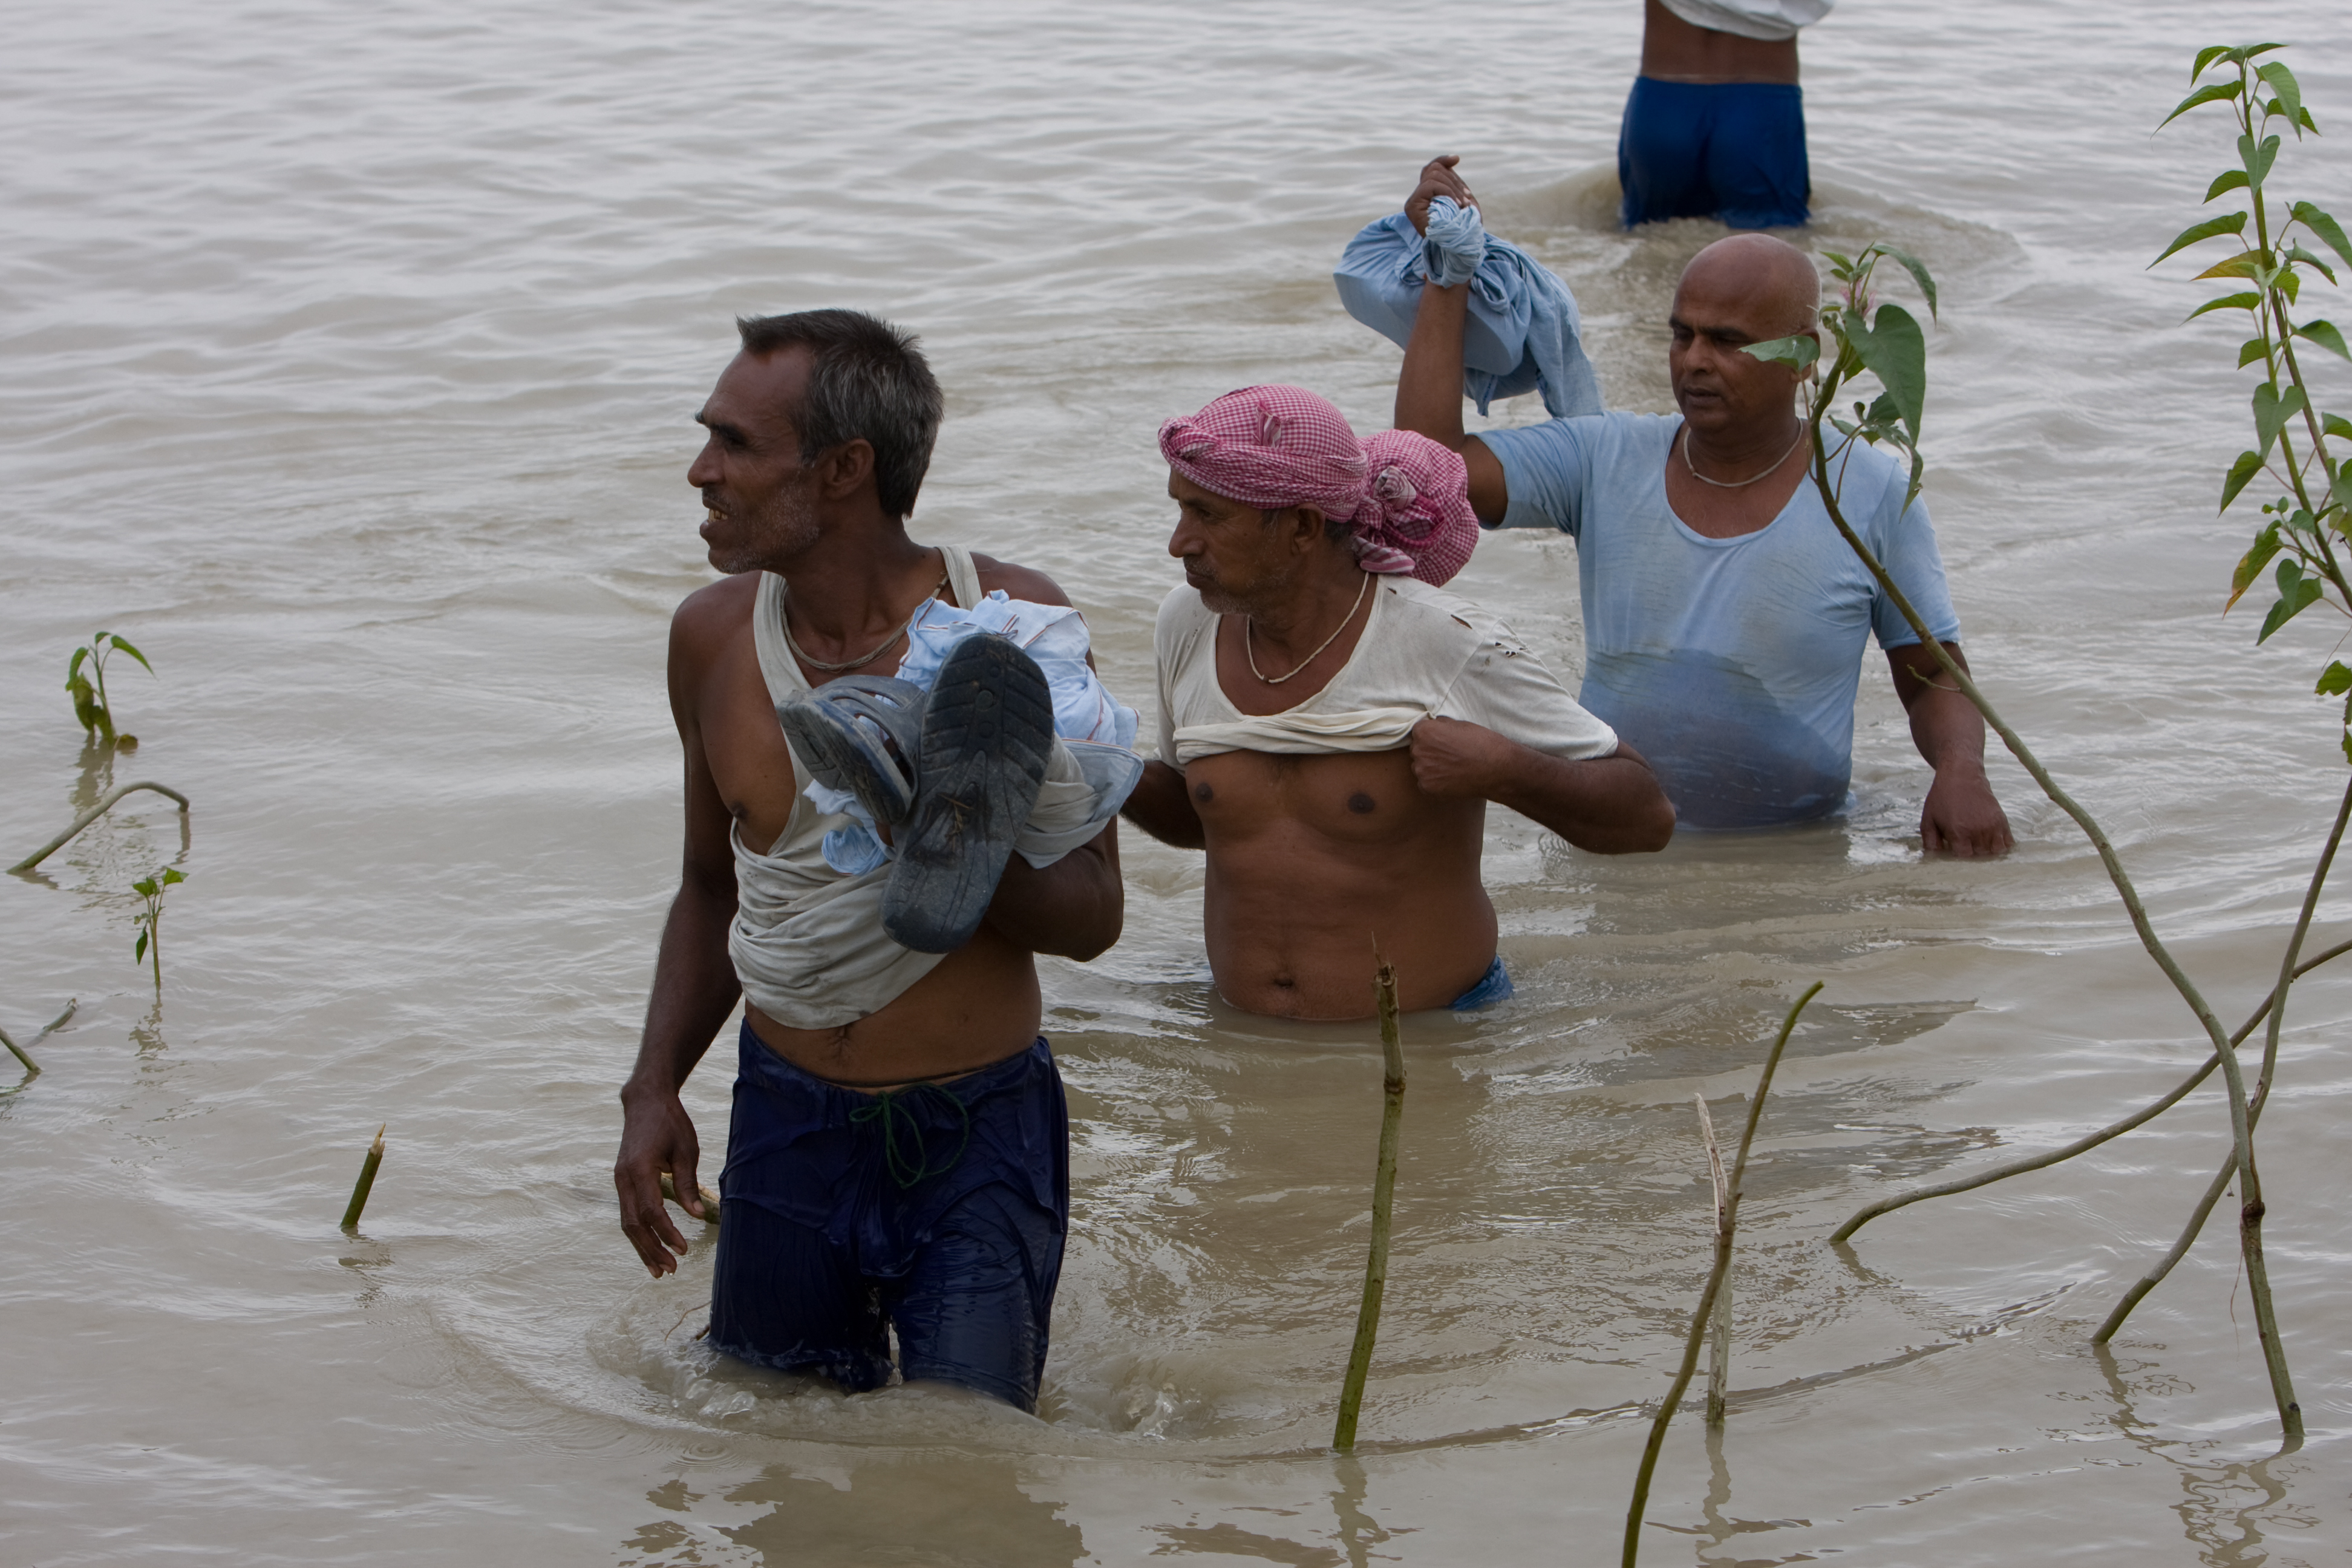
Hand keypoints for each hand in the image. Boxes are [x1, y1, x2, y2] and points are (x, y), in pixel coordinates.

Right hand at [614, 1086, 703, 1276]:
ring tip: (659, 1270)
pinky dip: (639, 1232)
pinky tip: (650, 1247)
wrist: (645, 1100)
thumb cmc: (670, 1123)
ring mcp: (619, 1180)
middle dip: (651, 1249)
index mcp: (639, 1169)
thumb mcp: (686, 1150)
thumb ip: (688, 1184)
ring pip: (627, 1222)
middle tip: (670, 1270)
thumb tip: (697, 1216)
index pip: (651, 1211)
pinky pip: (628, 1212)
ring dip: (642, 1247)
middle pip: (634, 1224)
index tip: (683, 1249)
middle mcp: (623, 1178)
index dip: (666, 1233)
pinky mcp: (622, 1181)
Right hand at [1406, 155, 1477, 235]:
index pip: (1431, 169)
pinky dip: (1448, 192)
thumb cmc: (1465, 227)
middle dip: (1455, 182)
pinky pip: (1431, 185)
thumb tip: (1454, 159)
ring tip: (1463, 206)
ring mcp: (1413, 201)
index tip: (1457, 159)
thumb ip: (1455, 181)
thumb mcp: (1462, 198)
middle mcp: (1419, 196)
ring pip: (1434, 175)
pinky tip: (1456, 206)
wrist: (1461, 247)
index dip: (1443, 160)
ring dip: (1454, 189)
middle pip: (1434, 169)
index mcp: (1429, 194)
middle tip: (1467, 200)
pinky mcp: (1412, 206)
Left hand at [1408, 715, 1513, 797]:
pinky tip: (1451, 779)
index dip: (1431, 735)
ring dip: (1431, 767)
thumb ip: (1442, 725)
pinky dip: (1435, 781)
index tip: (1442, 740)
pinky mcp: (1427, 788)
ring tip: (1452, 768)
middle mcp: (1419, 751)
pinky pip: (1425, 783)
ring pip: (1421, 767)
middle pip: (1418, 749)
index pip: (1418, 731)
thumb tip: (1435, 725)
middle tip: (1449, 755)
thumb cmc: (1482, 744)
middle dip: (1429, 751)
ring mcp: (1422, 771)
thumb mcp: (1461, 724)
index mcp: (1425, 732)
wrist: (1496, 769)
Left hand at [1921, 768, 2012, 856]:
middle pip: (1980, 854)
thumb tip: (1934, 856)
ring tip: (1978, 841)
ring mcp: (1992, 825)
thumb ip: (1930, 840)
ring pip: (1995, 850)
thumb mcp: (1928, 818)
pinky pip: (2008, 842)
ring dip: (1988, 849)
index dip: (1960, 854)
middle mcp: (1978, 830)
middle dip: (1973, 851)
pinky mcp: (2002, 819)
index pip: (1965, 857)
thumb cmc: (1942, 797)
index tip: (1956, 847)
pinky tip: (1993, 840)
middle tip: (1966, 842)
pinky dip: (2002, 844)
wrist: (1961, 775)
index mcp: (1959, 832)